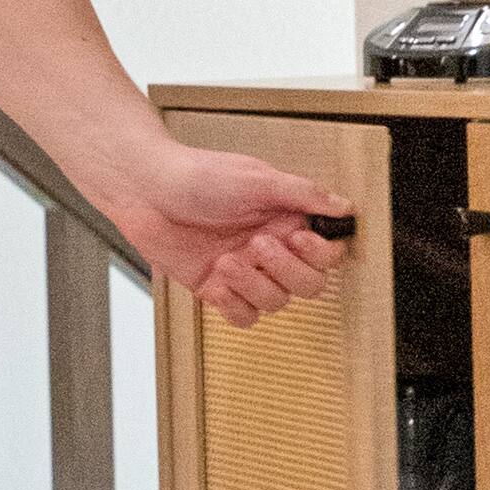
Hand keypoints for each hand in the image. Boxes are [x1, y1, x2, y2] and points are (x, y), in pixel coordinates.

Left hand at [102, 140, 356, 329]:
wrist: (145, 189)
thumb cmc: (196, 174)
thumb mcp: (257, 177)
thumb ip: (304, 193)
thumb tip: (345, 206)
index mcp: (285, 219)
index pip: (327, 252)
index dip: (319, 253)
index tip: (299, 239)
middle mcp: (269, 246)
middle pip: (308, 285)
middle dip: (286, 271)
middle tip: (258, 245)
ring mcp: (244, 270)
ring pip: (276, 302)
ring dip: (254, 285)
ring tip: (227, 259)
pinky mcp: (217, 287)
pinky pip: (244, 316)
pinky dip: (234, 305)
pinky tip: (218, 281)